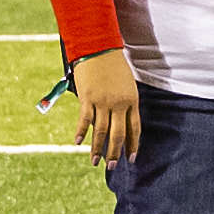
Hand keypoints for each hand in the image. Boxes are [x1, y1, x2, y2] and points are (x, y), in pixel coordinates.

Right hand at [61, 47, 140, 164]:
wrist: (99, 47)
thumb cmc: (113, 64)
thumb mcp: (126, 83)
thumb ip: (124, 102)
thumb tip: (118, 120)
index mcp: (132, 100)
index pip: (134, 129)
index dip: (133, 145)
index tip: (131, 159)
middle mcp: (119, 104)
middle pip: (118, 134)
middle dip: (114, 153)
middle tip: (111, 167)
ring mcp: (103, 102)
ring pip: (100, 131)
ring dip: (97, 148)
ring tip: (95, 161)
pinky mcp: (87, 98)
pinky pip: (85, 119)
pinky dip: (81, 132)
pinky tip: (78, 142)